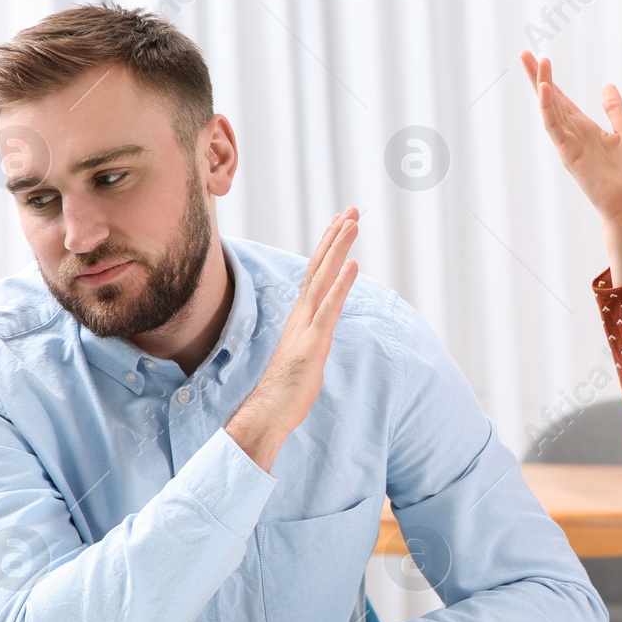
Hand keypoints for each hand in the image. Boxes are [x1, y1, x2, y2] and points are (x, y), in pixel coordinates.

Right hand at [226, 206, 359, 470]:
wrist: (269, 411)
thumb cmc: (288, 386)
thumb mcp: (305, 352)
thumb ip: (313, 335)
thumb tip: (321, 328)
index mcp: (302, 315)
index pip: (316, 273)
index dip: (329, 247)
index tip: (341, 223)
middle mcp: (302, 314)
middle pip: (319, 267)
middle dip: (336, 237)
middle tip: (352, 211)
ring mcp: (306, 326)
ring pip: (323, 279)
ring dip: (338, 249)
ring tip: (352, 224)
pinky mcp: (313, 343)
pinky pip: (328, 309)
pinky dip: (340, 286)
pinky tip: (352, 266)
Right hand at [518, 50, 621, 220]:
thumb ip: (614, 110)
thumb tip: (607, 86)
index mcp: (585, 127)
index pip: (561, 98)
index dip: (550, 79)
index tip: (539, 58)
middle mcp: (572, 133)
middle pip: (549, 99)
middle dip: (537, 76)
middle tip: (524, 53)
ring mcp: (568, 143)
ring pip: (549, 109)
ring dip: (541, 85)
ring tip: (536, 62)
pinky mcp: (568, 153)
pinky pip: (554, 127)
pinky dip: (547, 109)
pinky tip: (544, 89)